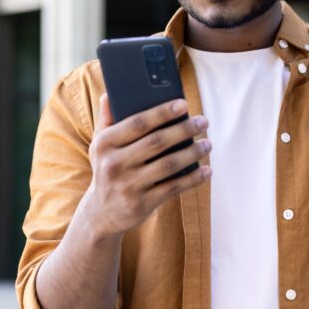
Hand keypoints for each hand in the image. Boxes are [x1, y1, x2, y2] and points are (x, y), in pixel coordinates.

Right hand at [82, 94, 211, 239]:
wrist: (100, 213)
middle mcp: (115, 164)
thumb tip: (110, 94)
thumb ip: (107, 119)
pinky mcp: (142, 204)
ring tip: (207, 144)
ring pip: (168, 165)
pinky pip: (173, 188)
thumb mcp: (100, 145)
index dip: (162, 112)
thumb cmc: (107, 168)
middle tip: (203, 122)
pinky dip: (192, 179)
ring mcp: (128, 185)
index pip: (138, 123)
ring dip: (192, 153)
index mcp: (106, 143)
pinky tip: (206, 171)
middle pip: (157, 142)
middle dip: (184, 130)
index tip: (184, 104)